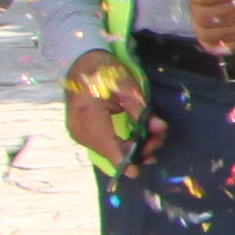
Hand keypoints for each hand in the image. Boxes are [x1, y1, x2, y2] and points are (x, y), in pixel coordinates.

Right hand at [64, 50, 155, 168]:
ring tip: (150, 139)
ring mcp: (76, 130)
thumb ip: (141, 110)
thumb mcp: (127, 86)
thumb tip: (158, 128)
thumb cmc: (105, 70)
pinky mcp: (78, 131)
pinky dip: (116, 145)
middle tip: (157, 139)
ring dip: (127, 148)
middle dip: (134, 149)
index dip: (121, 160)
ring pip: (104, 148)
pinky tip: (133, 144)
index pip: (106, 143)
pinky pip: (99, 144)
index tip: (134, 172)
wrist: (80, 62)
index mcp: (88, 114)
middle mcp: (78, 126)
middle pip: (108, 148)